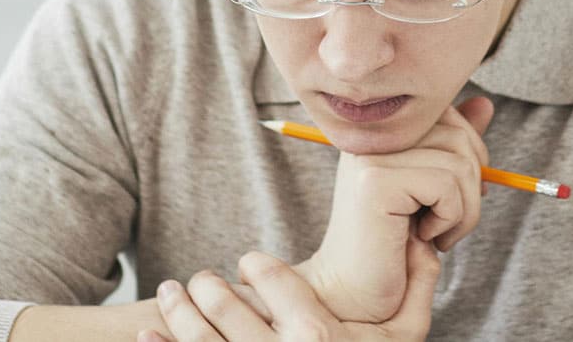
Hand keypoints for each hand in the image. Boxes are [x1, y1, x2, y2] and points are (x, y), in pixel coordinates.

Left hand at [145, 237, 441, 341]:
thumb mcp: (405, 339)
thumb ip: (416, 290)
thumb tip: (425, 241)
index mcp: (321, 337)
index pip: (279, 285)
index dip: (261, 268)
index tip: (251, 260)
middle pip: (229, 309)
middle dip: (208, 287)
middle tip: (200, 278)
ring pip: (201, 340)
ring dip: (178, 312)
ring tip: (170, 293)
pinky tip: (148, 336)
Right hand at [298, 97, 492, 322]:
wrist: (355, 294)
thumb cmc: (394, 245)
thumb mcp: (433, 190)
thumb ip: (454, 147)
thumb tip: (484, 104)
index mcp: (384, 131)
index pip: (448, 113)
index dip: (471, 153)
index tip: (456, 196)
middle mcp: (372, 135)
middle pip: (459, 134)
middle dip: (472, 184)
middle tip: (448, 221)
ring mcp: (371, 155)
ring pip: (460, 163)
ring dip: (464, 210)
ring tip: (437, 233)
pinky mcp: (375, 182)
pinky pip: (446, 187)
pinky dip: (450, 220)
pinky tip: (425, 238)